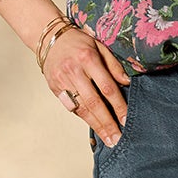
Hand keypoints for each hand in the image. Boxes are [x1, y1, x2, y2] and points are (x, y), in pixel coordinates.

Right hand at [44, 24, 130, 145]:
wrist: (50, 38)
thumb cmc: (78, 42)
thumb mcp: (100, 46)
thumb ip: (113, 65)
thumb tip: (127, 82)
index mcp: (88, 59)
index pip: (107, 87)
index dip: (118, 106)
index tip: (126, 121)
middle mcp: (74, 71)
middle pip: (94, 102)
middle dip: (107, 123)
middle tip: (117, 139)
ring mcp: (62, 81)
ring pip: (81, 108)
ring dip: (96, 125)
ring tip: (108, 139)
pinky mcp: (55, 88)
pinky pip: (71, 107)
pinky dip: (84, 118)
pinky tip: (94, 127)